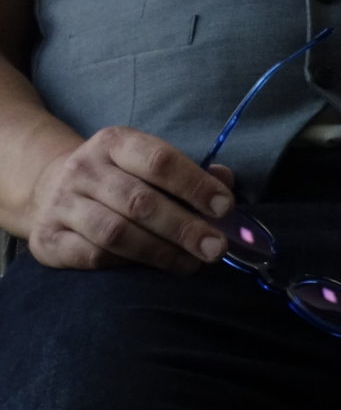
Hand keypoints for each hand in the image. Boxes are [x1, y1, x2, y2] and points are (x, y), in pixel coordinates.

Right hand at [23, 127, 237, 272]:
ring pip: (116, 233)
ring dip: (161, 252)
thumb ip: (188, 172)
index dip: (195, 185)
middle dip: (185, 228)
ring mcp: (61, 204)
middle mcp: (84, 169)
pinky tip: (154, 267)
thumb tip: (225, 181)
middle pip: (140, 202)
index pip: (159, 161)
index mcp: (114, 142)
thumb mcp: (148, 162)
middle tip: (216, 248)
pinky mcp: (47, 239)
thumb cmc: (118, 177)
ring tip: (192, 262)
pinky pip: (94, 256)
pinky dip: (128, 264)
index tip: (225, 208)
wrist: (50, 188)